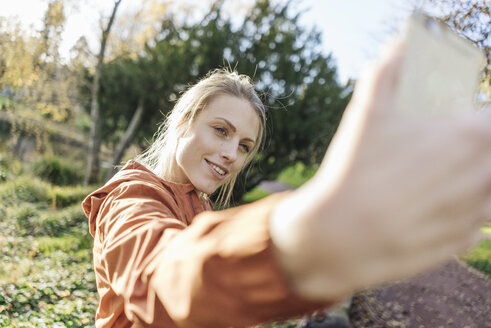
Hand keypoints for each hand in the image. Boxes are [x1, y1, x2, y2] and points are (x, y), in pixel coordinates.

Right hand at [270, 41, 490, 299]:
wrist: (338, 237)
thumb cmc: (353, 171)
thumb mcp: (365, 112)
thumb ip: (387, 70)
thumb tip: (398, 45)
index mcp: (468, 136)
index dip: (479, 118)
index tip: (458, 121)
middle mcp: (482, 175)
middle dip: (475, 147)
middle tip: (439, 149)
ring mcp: (475, 213)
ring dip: (473, 179)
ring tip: (434, 177)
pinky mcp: (462, 240)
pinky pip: (476, 219)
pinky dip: (462, 209)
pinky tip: (428, 205)